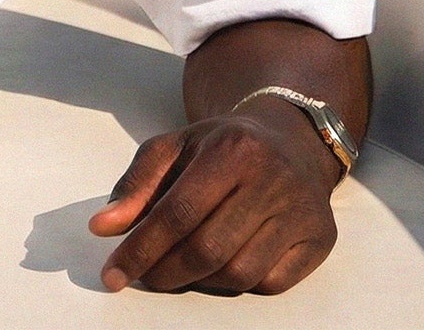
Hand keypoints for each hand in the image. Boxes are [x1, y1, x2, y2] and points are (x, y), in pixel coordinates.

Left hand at [89, 97, 341, 294]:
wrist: (290, 138)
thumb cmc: (223, 146)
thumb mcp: (175, 147)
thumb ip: (136, 185)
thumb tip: (103, 227)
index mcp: (231, 150)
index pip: (177, 212)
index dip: (141, 248)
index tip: (113, 273)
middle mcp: (271, 180)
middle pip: (208, 248)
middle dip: (166, 271)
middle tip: (144, 277)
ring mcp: (301, 212)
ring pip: (240, 273)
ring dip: (200, 282)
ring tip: (178, 270)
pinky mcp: (321, 239)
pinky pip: (271, 283)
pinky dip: (238, 284)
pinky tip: (220, 267)